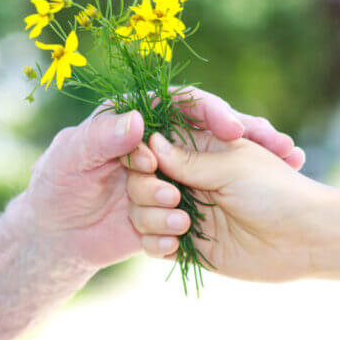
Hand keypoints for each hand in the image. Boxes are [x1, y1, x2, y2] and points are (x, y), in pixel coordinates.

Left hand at [21, 88, 305, 268]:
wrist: (57, 235)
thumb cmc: (56, 184)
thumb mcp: (71, 156)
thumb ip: (101, 136)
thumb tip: (139, 119)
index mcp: (140, 118)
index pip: (185, 104)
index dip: (213, 111)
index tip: (234, 128)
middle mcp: (162, 144)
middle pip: (214, 136)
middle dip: (249, 142)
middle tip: (283, 150)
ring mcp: (171, 177)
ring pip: (210, 177)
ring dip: (219, 191)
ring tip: (189, 211)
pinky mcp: (170, 208)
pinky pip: (193, 214)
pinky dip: (197, 221)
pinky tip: (203, 224)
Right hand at [124, 131, 331, 281]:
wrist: (305, 240)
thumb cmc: (276, 192)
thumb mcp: (231, 167)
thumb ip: (188, 159)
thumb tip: (151, 143)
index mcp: (201, 152)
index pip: (156, 145)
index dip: (144, 154)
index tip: (146, 163)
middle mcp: (189, 180)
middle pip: (142, 179)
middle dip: (146, 189)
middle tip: (171, 198)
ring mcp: (186, 211)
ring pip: (142, 210)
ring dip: (151, 217)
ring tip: (182, 224)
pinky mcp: (187, 244)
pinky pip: (154, 242)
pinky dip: (156, 243)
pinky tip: (173, 245)